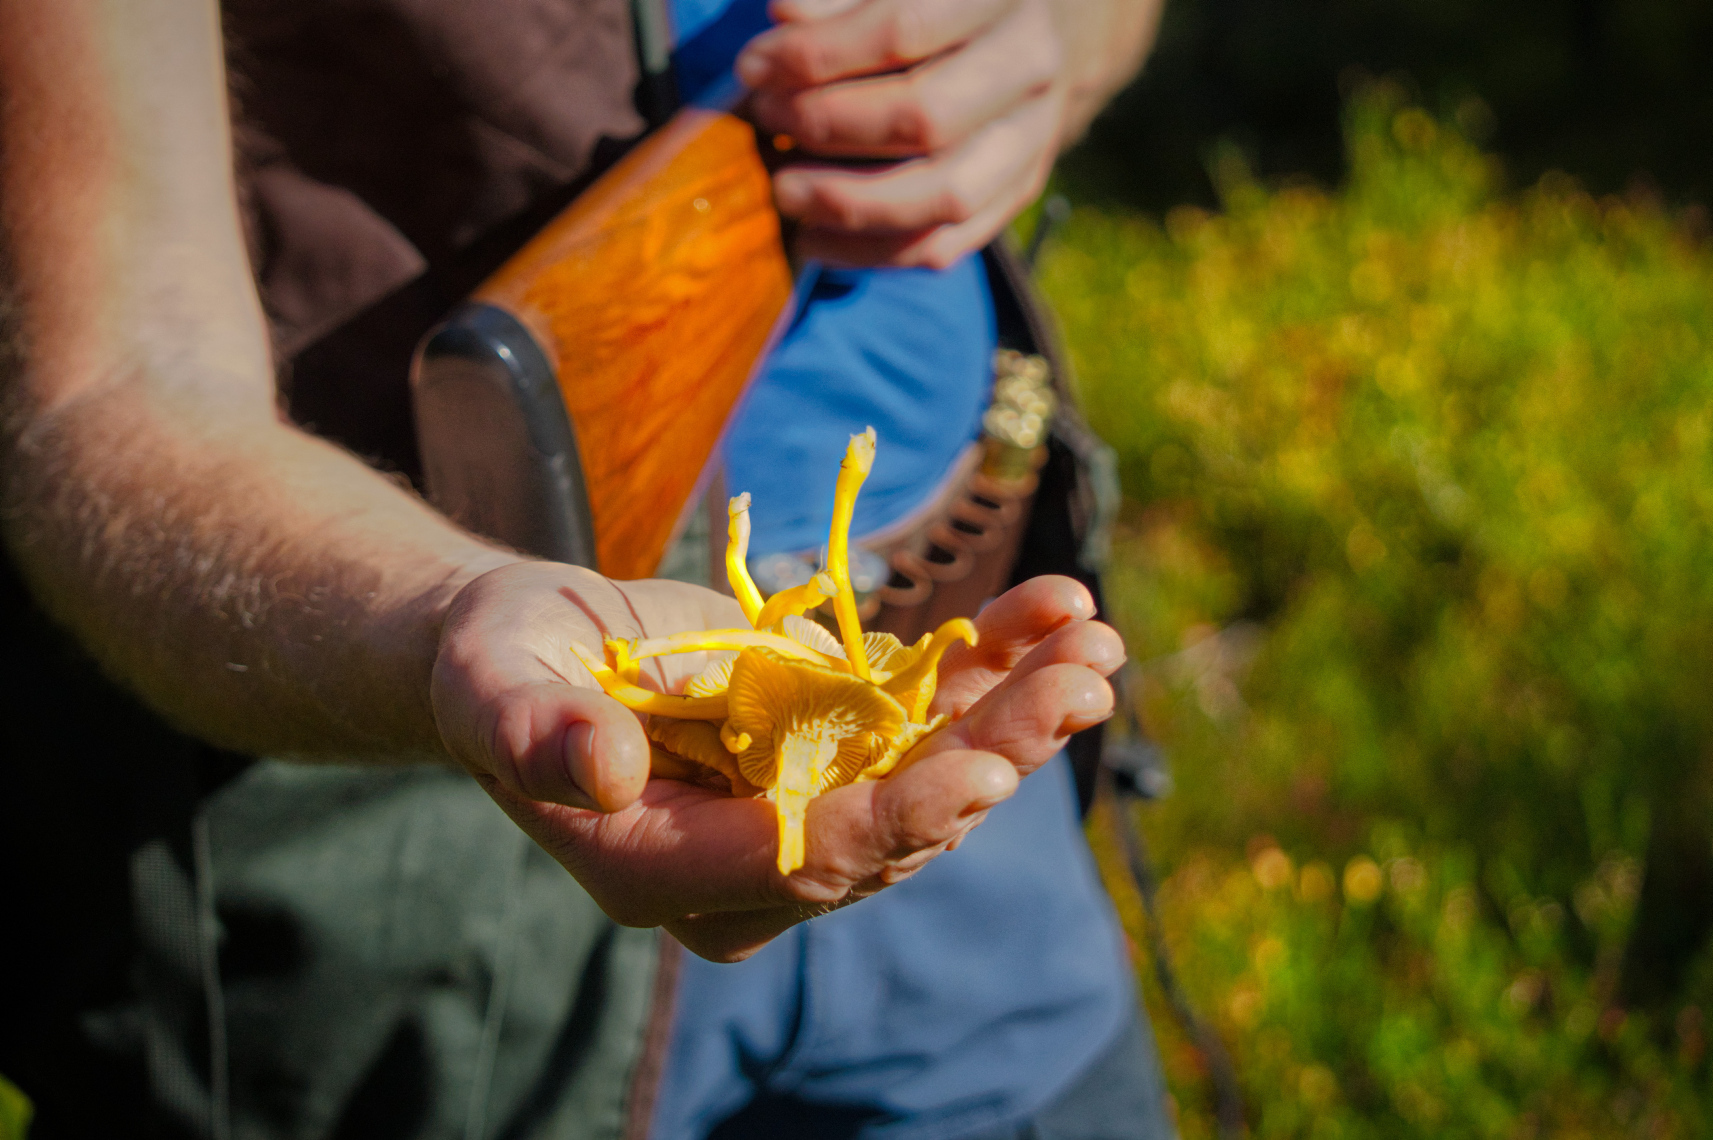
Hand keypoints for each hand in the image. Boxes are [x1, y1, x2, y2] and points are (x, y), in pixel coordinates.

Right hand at [431, 563, 1121, 960]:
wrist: (535, 645)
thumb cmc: (496, 667)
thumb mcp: (493, 687)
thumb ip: (535, 735)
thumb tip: (597, 776)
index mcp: (672, 869)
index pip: (798, 864)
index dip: (892, 824)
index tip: (981, 774)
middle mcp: (757, 854)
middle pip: (897, 823)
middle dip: (994, 756)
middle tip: (1082, 687)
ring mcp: (808, 797)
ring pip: (933, 768)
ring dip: (1021, 710)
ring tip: (1096, 643)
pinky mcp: (837, 738)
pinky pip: (929, 712)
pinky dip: (993, 663)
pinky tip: (1053, 612)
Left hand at [737, 0, 1068, 268]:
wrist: (1018, 30)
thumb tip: (786, 17)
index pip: (902, 29)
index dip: (817, 53)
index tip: (752, 65)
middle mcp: (1032, 66)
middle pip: (925, 117)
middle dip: (828, 125)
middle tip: (767, 119)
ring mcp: (1034, 138)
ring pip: (943, 194)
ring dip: (849, 201)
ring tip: (784, 191)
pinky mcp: (1016, 192)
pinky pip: (945, 245)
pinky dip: (871, 252)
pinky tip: (814, 238)